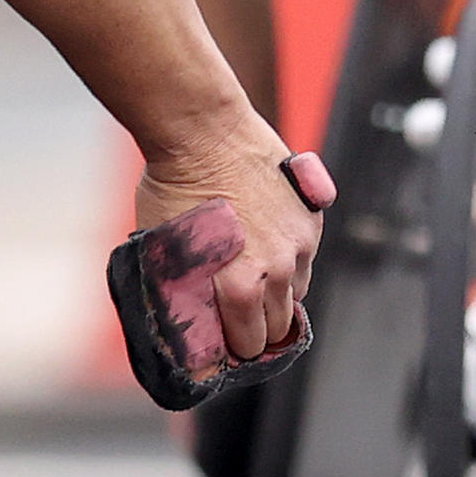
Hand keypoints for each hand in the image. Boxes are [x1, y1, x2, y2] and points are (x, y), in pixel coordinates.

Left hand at [130, 115, 326, 370]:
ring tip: (251, 272)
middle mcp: (278, 269)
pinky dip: (290, 255)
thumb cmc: (173, 187)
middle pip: (279, 323)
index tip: (226, 342)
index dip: (236, 347)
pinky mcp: (311, 215)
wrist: (202, 129)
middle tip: (238, 313)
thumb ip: (185, 290)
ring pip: (297, 288)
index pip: (250, 344)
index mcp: (240, 287)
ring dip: (277, 290)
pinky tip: (264, 239)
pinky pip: (306, 254)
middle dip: (258, 325)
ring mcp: (299, 241)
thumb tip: (188, 318)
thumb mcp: (164, 251)